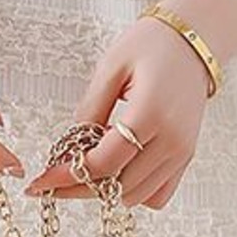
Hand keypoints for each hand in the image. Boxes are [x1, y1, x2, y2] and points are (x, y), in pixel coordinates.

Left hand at [20, 8, 211, 209]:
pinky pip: (158, 194)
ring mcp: (182, 152)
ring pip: (137, 196)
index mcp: (151, 114)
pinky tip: (118, 167)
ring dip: (108, 189)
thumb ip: (90, 110)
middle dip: (81, 187)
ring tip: (88, 164)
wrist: (195, 40)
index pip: (104, 163)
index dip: (68, 176)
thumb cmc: (153, 45)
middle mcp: (172, 140)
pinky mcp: (187, 156)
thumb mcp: (111, 68)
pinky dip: (134, 190)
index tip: (41, 182)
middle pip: (119, 187)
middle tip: (56, 177)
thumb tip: (69, 149)